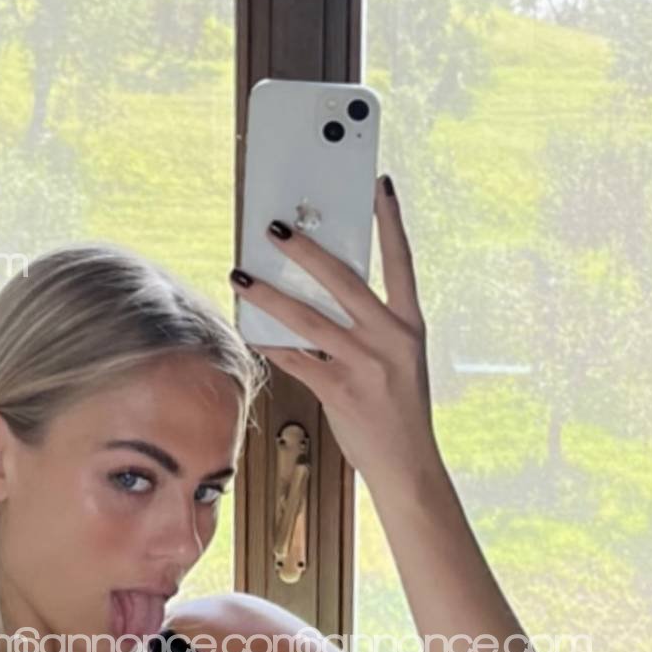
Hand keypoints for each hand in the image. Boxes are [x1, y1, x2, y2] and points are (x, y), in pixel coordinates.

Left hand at [231, 176, 439, 487]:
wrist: (408, 465)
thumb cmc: (399, 413)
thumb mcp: (400, 362)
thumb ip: (371, 330)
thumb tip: (323, 302)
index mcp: (409, 326)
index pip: (401, 262)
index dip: (391, 222)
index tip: (378, 186)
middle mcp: (389, 338)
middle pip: (344, 281)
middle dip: (306, 251)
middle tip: (275, 229)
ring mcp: (364, 364)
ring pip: (308, 319)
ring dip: (269, 296)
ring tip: (242, 277)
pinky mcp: (339, 391)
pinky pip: (295, 360)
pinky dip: (269, 344)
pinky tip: (249, 332)